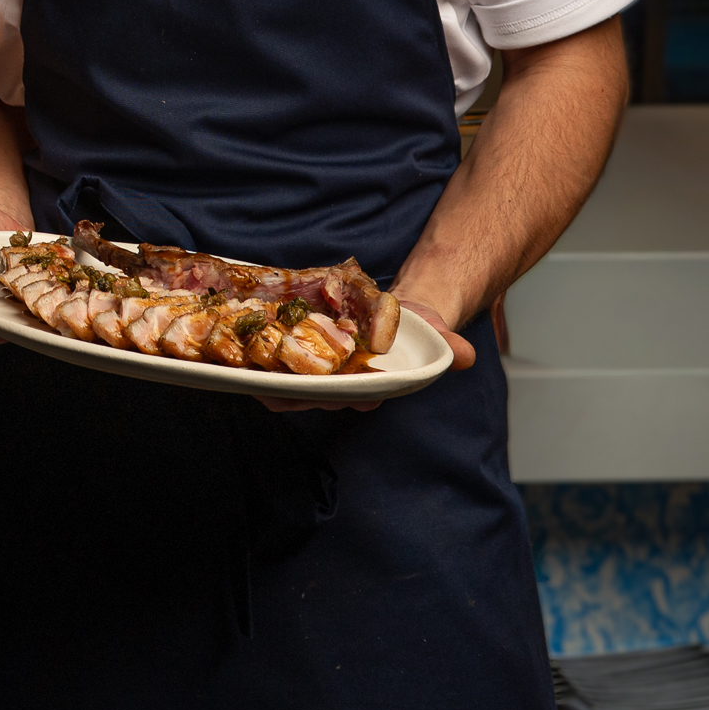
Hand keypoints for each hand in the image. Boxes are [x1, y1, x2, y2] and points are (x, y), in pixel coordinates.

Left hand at [256, 288, 475, 414]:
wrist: (393, 311)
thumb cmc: (413, 329)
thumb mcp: (433, 332)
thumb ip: (446, 345)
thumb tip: (464, 356)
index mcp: (370, 387)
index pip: (355, 398)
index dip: (344, 397)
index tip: (344, 393)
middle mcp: (338, 386)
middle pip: (314, 396)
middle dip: (301, 392)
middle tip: (290, 382)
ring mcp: (314, 372)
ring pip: (287, 386)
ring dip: (271, 380)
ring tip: (258, 371)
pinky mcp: (294, 354)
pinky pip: (272, 363)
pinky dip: (258, 359)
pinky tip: (244, 348)